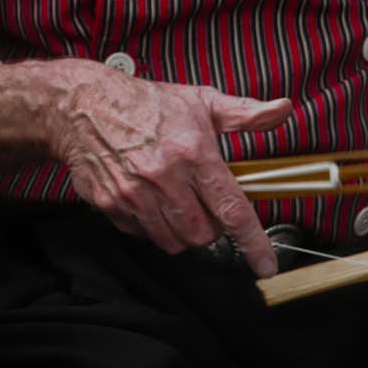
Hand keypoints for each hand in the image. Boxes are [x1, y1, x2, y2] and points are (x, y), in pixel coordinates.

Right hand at [47, 61, 291, 276]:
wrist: (85, 106)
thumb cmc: (148, 104)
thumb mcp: (201, 101)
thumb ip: (246, 113)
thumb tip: (282, 109)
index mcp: (194, 153)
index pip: (231, 208)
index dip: (253, 242)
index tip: (266, 266)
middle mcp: (164, 177)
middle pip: (202, 235)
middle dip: (212, 230)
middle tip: (206, 206)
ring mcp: (134, 194)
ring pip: (173, 241)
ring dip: (183, 231)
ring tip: (178, 202)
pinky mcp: (111, 205)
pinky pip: (142, 235)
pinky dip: (152, 226)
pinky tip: (150, 200)